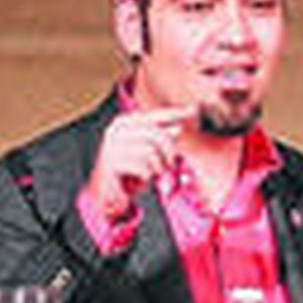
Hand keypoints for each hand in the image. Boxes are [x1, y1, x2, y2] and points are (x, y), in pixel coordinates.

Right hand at [83, 106, 195, 221]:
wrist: (107, 193)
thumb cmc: (131, 171)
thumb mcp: (150, 153)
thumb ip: (163, 140)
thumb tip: (180, 127)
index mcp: (126, 122)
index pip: (156, 114)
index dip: (176, 113)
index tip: (195, 109)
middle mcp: (117, 129)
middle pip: (158, 135)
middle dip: (170, 153)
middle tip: (169, 165)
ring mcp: (113, 145)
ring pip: (152, 152)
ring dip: (158, 167)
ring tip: (151, 174)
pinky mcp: (112, 162)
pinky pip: (143, 167)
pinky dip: (147, 176)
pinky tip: (140, 179)